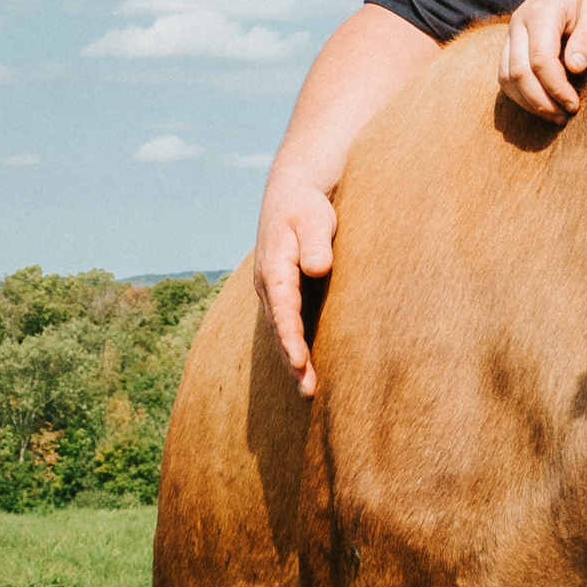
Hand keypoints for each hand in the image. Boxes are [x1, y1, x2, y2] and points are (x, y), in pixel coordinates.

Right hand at [256, 167, 337, 397]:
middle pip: (279, 329)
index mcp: (274, 267)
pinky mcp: (284, 295)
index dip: (290, 336)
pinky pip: (286, 327)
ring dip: (292, 362)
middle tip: (308, 390)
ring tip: (309, 392)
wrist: (291, 195)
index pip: (283, 308)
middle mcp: (269, 285)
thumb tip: (318, 268)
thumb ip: (316, 242)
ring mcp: (274, 292)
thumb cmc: (306, 206)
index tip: (300, 361)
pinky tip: (306, 371)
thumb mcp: (314, 217)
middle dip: (292, 361)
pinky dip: (294, 350)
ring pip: (280, 332)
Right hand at [496, 0, 586, 117]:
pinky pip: (506, 76)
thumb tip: (574, 68)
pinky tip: (544, 104)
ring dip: (528, 102)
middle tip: (565, 116)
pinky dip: (521, 95)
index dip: (556, 88)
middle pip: (518, 73)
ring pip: (506, 78)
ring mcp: (512, 33)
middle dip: (541, 101)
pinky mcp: (512, 44)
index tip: (575, 105)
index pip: (540, 60)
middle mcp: (519, 22)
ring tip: (556, 116)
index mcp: (540, 11)